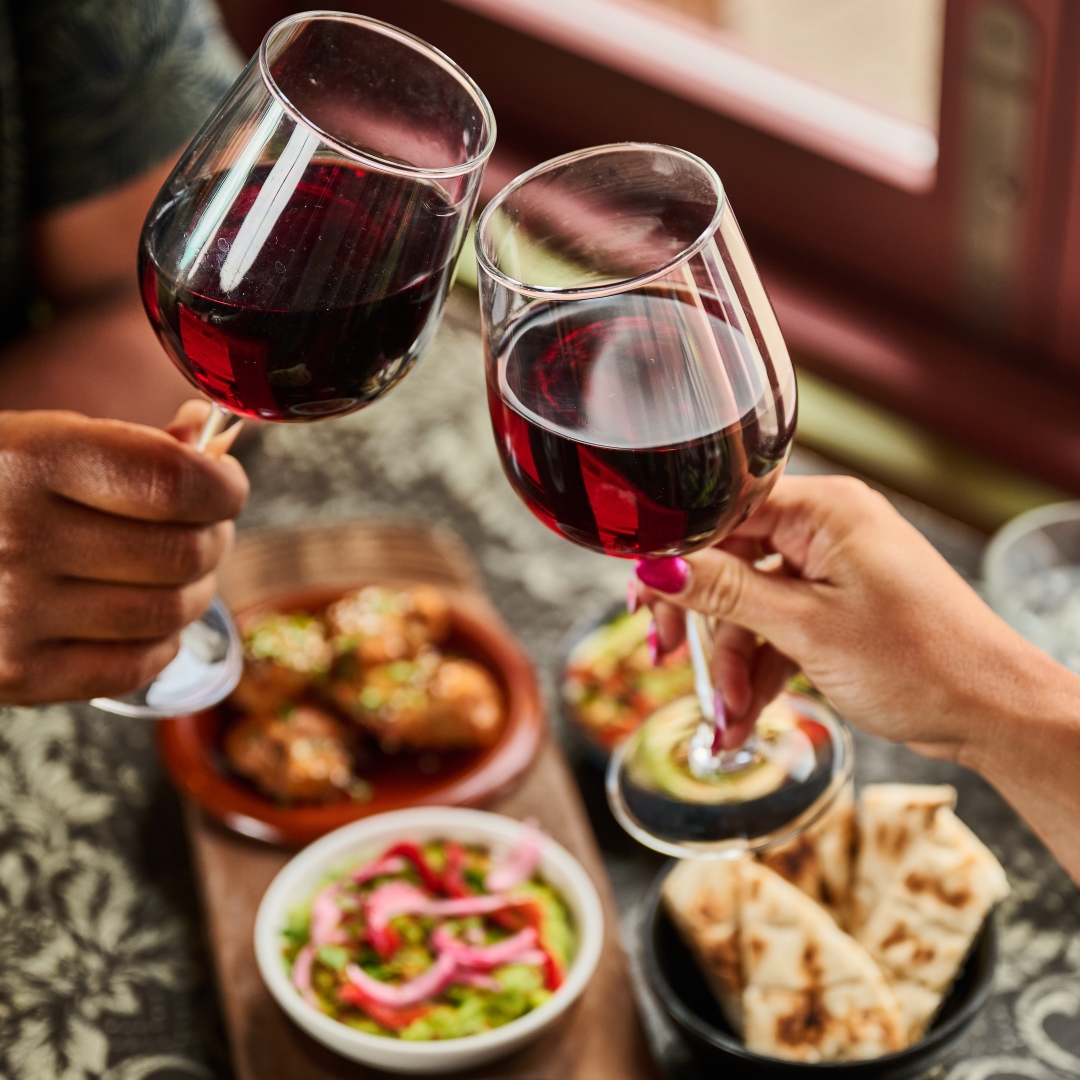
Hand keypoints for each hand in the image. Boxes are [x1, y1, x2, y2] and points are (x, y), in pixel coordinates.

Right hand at [0, 401, 247, 703]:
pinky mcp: (14, 674)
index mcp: (30, 460)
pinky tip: (144, 618)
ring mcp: (13, 613)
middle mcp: (19, 537)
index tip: (226, 484)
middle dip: (215, 537)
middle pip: (183, 553)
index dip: (223, 486)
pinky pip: (134, 667)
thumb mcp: (43, 441)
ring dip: (196, 590)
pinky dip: (160, 642)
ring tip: (177, 572)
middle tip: (205, 529)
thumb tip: (213, 441)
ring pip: (170, 612)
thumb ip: (136, 446)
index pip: (175, 482)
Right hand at [635, 475, 1046, 759]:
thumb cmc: (920, 661)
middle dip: (704, 623)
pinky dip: (761, 667)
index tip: (644, 599)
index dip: (677, 556)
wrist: (993, 712)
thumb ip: (726, 592)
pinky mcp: (837, 604)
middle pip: (730, 561)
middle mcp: (826, 528)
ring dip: (733, 662)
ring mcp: (832, 568)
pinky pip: (778, 625)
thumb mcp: (806, 628)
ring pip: (750, 603)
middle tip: (667, 657)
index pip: (722, 513)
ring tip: (727, 716)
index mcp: (824, 509)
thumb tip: (657, 568)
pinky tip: (744, 712)